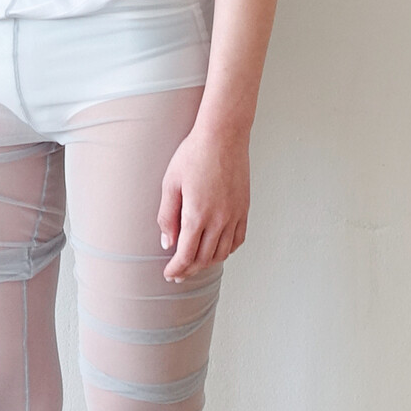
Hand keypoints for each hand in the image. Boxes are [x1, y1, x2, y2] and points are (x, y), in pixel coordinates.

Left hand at [157, 118, 249, 280]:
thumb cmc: (194, 155)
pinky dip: (227, 250)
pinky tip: (217, 249)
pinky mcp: (244, 209)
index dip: (176, 269)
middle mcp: (218, 220)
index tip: (169, 274)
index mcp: (196, 215)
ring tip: (195, 263)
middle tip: (178, 273)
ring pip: (222, 253)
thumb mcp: (170, 184)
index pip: (186, 255)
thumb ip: (166, 217)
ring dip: (207, 263)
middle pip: (204, 258)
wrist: (223, 136)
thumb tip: (167, 243)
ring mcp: (234, 215)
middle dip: (189, 270)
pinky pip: (238, 239)